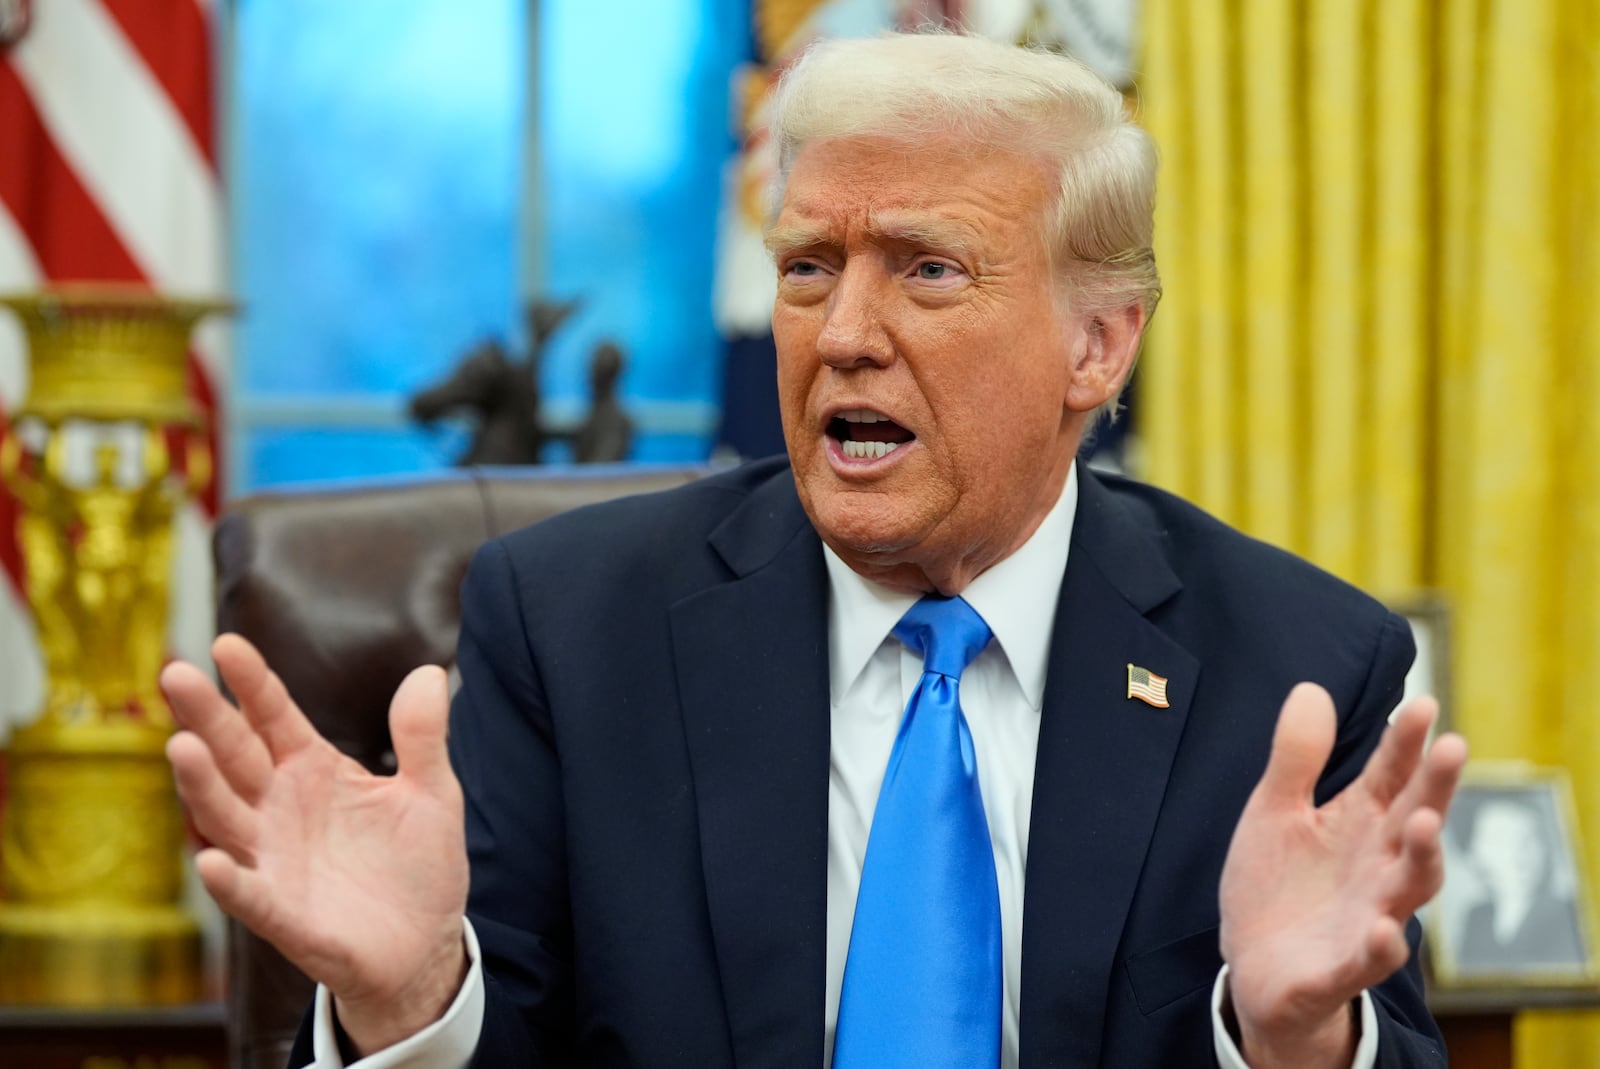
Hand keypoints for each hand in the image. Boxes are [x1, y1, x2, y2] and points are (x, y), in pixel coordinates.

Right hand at [162, 634, 469, 1054]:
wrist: (424, 946)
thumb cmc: (417, 863)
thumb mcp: (431, 791)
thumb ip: (422, 735)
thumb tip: (430, 673)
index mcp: (315, 769)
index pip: (276, 717)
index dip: (254, 683)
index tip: (228, 645)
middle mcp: (280, 807)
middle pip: (236, 755)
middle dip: (207, 717)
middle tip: (176, 674)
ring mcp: (274, 859)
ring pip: (227, 817)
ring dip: (202, 786)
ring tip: (182, 748)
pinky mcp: (281, 913)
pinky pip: (249, 895)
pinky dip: (230, 880)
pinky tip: (212, 862)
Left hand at [1219, 683, 1467, 1068]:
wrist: (1254, 966)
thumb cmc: (1277, 882)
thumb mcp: (1275, 811)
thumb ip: (1297, 758)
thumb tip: (1311, 689)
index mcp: (1360, 823)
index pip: (1391, 775)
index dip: (1407, 742)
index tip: (1423, 704)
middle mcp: (1377, 866)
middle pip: (1416, 822)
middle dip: (1436, 788)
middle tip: (1454, 746)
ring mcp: (1367, 916)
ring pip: (1409, 887)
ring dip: (1423, 857)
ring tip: (1425, 823)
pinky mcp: (1344, 966)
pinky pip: (1370, 959)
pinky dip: (1381, 947)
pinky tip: (1384, 928)